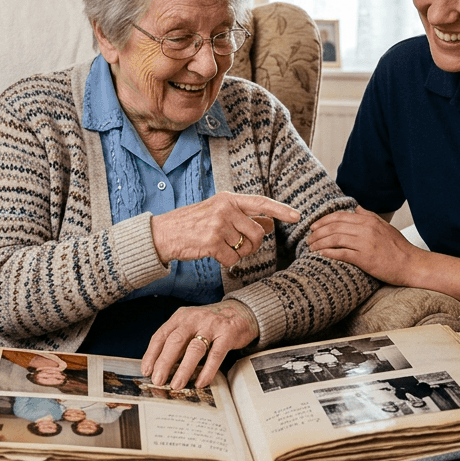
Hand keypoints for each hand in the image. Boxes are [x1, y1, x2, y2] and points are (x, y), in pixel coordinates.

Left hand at [141, 300, 259, 388]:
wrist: (240, 311)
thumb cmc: (211, 323)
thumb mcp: (190, 326)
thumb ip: (177, 342)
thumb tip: (161, 367)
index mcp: (180, 317)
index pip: (161, 335)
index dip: (152, 354)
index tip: (147, 370)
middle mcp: (194, 319)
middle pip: (175, 341)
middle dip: (164, 363)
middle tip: (158, 380)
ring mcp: (211, 325)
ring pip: (194, 349)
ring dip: (184, 369)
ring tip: (176, 384)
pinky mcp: (227, 334)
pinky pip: (216, 354)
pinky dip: (207, 370)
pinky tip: (201, 381)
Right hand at [150, 193, 298, 266]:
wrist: (163, 234)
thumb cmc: (191, 225)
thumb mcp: (217, 213)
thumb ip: (242, 217)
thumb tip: (268, 223)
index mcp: (228, 199)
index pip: (261, 202)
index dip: (281, 210)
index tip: (297, 216)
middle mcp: (225, 208)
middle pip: (258, 233)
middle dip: (252, 245)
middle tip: (237, 246)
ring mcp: (219, 224)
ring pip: (247, 248)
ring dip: (238, 253)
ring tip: (221, 247)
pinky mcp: (212, 242)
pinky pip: (233, 259)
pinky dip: (225, 261)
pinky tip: (211, 253)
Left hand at [309, 207, 420, 285]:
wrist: (411, 264)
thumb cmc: (398, 247)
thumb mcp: (385, 227)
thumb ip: (369, 216)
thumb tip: (356, 209)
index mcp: (369, 221)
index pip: (340, 216)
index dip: (324, 220)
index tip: (314, 227)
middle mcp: (366, 229)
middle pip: (334, 226)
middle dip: (318, 232)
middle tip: (309, 238)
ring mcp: (365, 243)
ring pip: (335, 239)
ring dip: (320, 242)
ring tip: (312, 247)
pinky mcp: (365, 258)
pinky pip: (342, 253)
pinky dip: (330, 253)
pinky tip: (322, 254)